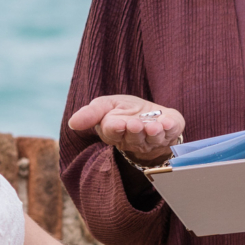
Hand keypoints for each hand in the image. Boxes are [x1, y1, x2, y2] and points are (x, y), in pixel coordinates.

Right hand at [68, 94, 184, 163]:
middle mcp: (134, 140)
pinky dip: (170, 127)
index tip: (116, 123)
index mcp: (115, 133)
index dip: (115, 129)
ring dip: (153, 132)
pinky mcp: (171, 132)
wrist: (151, 114)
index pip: (112, 133)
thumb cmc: (126, 111)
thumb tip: (72, 122)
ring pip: (152, 139)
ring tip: (153, 126)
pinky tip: (168, 121)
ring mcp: (154, 139)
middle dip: (134, 131)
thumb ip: (91, 113)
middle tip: (135, 125)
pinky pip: (171, 133)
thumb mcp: (106, 105)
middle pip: (133, 138)